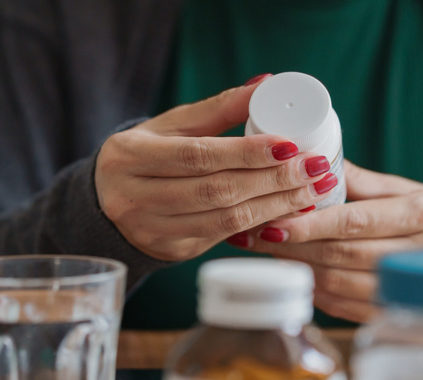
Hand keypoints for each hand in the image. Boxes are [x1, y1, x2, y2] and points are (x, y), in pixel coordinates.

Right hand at [95, 75, 338, 260]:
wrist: (107, 204)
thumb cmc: (145, 157)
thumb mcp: (171, 127)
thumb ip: (218, 109)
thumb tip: (266, 84)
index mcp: (130, 156)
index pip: (199, 155)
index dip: (248, 152)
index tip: (290, 146)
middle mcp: (135, 197)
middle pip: (218, 190)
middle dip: (274, 180)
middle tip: (315, 169)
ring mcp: (152, 230)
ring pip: (226, 220)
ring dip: (277, 205)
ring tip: (314, 191)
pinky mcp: (173, 251)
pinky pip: (225, 237)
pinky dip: (262, 223)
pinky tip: (291, 211)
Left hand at [228, 161, 422, 321]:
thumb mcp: (405, 190)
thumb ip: (360, 181)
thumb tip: (310, 165)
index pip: (356, 221)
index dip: (310, 225)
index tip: (273, 223)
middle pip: (344, 255)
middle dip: (295, 247)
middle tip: (260, 237)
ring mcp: (416, 292)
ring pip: (342, 285)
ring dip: (301, 270)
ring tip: (273, 254)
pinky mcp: (404, 317)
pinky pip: (348, 308)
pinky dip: (318, 293)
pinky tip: (300, 276)